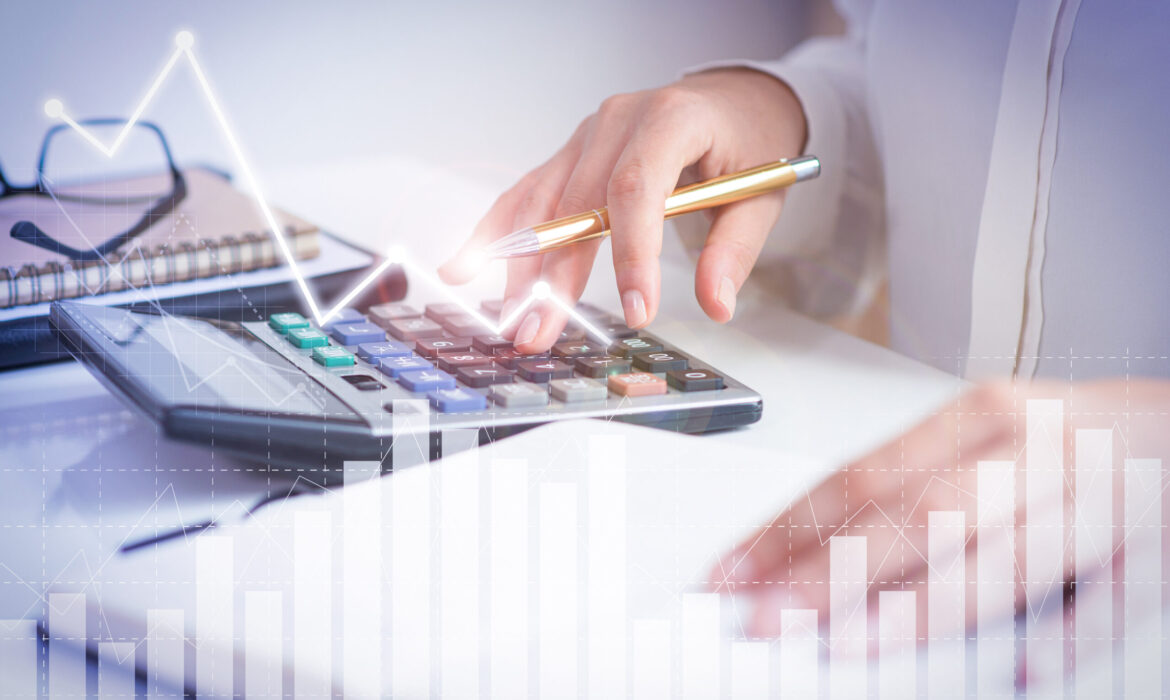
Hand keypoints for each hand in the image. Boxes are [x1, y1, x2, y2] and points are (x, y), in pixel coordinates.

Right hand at [438, 68, 806, 351]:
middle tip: (540, 332)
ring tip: (509, 319)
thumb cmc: (747, 140)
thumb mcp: (761, 192)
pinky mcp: (571, 154)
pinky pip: (528, 193)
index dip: (631, 252)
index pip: (637, 188)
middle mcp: (618, 121)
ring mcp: (587, 135)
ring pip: (542, 202)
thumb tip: (715, 304)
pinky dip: (497, 231)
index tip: (635, 309)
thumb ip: (734, 249)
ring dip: (520, 265)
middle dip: (556, 275)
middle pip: (577, 203)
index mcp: (670, 119)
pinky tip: (465, 265)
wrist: (733, 99)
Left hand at [713, 378, 1169, 638]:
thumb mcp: (985, 441)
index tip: (733, 571)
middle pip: (914, 517)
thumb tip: (810, 548)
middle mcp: (1029, 452)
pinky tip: (1023, 669)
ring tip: (853, 641)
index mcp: (977, 419)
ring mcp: (1095, 499)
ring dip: (918, 605)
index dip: (789, 528)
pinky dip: (1067, 635)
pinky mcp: (1156, 551)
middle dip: (829, 572)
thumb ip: (911, 489)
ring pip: (998, 558)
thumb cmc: (1067, 441)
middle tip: (765, 618)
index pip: (860, 477)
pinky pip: (1110, 601)